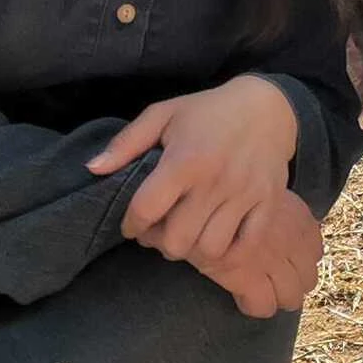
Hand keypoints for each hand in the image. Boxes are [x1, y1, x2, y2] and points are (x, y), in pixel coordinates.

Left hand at [86, 75, 297, 264]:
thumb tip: (93, 169)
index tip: (130, 224)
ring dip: (191, 252)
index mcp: (184, 160)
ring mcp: (244, 196)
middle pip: (177, 240)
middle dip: (158, 243)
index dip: (130, 225)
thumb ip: (126, 143)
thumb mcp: (163, 115)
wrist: (269, 107)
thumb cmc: (208, 111)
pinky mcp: (267, 205)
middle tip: (158, 232)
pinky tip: (214, 242)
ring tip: (185, 237)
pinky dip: (226, 256)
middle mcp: (215, 182)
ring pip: (209, 251)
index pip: (146, 210)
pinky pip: (245, 248)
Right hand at [191, 186, 324, 318]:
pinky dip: (255, 306)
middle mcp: (291, 242)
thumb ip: (277, 208)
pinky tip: (241, 296)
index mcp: (298, 219)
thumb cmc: (227, 186)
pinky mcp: (246, 276)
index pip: (314, 251)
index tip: (285, 260)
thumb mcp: (262, 189)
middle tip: (272, 281)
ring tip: (259, 291)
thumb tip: (291, 225)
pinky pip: (262, 306)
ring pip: (291, 298)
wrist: (195, 192)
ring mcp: (271, 261)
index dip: (301, 261)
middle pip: (308, 279)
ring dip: (278, 297)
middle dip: (293, 284)